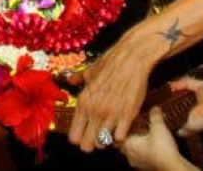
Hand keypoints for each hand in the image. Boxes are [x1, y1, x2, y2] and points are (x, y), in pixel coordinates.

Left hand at [68, 33, 155, 151]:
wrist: (132, 58)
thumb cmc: (111, 62)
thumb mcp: (90, 71)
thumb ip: (78, 79)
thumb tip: (70, 80)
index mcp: (84, 102)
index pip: (73, 137)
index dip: (78, 137)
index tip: (83, 133)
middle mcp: (95, 112)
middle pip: (87, 145)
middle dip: (90, 143)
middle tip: (96, 135)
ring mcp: (112, 115)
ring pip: (103, 144)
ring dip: (105, 140)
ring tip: (108, 130)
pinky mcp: (128, 116)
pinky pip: (120, 138)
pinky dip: (120, 137)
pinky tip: (120, 127)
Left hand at [121, 107, 196, 170]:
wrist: (172, 165)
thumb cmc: (162, 149)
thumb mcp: (158, 126)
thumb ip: (155, 116)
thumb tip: (154, 109)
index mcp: (129, 145)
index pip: (117, 138)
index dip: (119, 130)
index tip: (123, 123)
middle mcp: (131, 156)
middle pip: (125, 145)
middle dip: (130, 136)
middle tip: (136, 127)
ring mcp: (139, 164)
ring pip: (134, 152)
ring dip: (138, 144)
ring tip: (146, 135)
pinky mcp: (148, 168)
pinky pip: (143, 158)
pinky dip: (146, 151)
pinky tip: (154, 146)